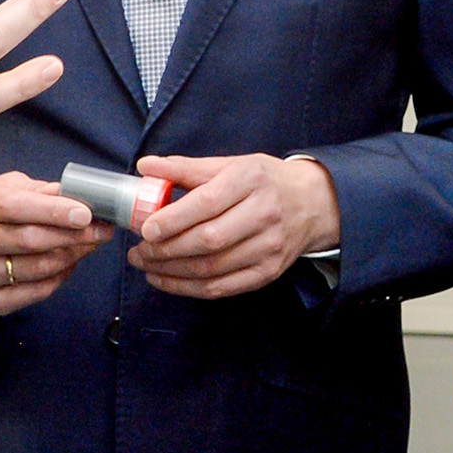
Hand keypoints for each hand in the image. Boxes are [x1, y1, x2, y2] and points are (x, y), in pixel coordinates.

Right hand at [0, 172, 111, 315]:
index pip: (15, 207)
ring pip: (35, 268)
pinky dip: (58, 278)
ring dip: (72, 257)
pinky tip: (69, 264)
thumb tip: (79, 195)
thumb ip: (39, 191)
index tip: (87, 213)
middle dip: (73, 235)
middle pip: (29, 240)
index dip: (53, 211)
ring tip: (90, 245)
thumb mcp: (2, 189)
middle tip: (102, 230)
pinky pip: (32, 292)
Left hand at [128, 153, 338, 299]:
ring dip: (171, 271)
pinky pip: (222, 288)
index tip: (145, 228)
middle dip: (166, 250)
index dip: (173, 219)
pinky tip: (166, 280)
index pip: (207, 203)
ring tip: (146, 264)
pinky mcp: (268, 272)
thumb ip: (186, 168)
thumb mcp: (230, 164)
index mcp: (251, 180)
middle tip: (139, 250)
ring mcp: (269, 247)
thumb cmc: (265, 182)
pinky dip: (188, 288)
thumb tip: (145, 166)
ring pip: (212, 268)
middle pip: (208, 240)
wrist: (313, 204)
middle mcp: (264, 214)